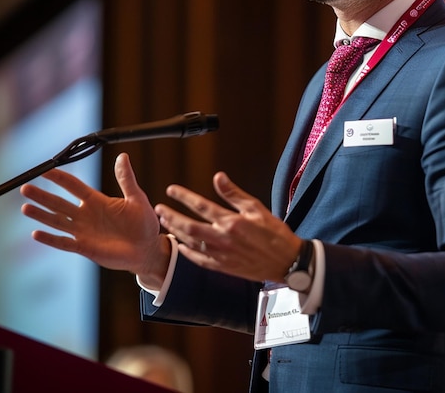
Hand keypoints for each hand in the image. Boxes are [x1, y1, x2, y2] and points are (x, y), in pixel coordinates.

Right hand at [20, 153, 170, 288]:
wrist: (147, 249)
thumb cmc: (144, 223)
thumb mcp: (136, 198)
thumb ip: (126, 179)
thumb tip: (123, 156)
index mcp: (97, 200)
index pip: (73, 186)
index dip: (59, 178)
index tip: (45, 169)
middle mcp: (86, 214)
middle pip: (59, 202)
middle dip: (43, 196)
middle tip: (25, 187)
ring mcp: (84, 231)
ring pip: (57, 221)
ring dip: (41, 215)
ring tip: (25, 207)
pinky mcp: (85, 247)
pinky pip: (64, 242)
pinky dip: (50, 238)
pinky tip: (36, 233)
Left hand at [156, 172, 301, 282]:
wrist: (285, 262)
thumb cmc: (274, 232)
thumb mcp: (256, 208)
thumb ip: (234, 193)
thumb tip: (218, 176)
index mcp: (232, 222)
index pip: (201, 206)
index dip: (184, 196)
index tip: (171, 189)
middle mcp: (223, 239)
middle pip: (189, 227)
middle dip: (171, 216)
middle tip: (159, 208)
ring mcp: (221, 256)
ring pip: (191, 243)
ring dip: (176, 232)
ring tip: (166, 222)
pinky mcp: (223, 268)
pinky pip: (199, 260)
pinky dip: (186, 252)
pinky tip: (180, 245)